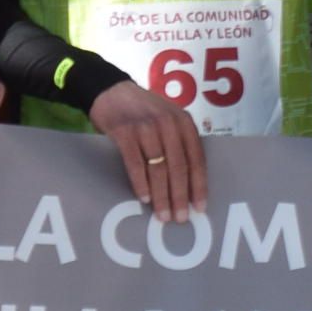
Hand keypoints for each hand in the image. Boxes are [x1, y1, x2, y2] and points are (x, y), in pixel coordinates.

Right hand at [89, 81, 204, 222]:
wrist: (111, 91)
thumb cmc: (144, 112)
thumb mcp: (168, 119)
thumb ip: (179, 143)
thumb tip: (187, 185)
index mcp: (184, 122)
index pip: (196, 158)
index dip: (199, 186)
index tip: (200, 208)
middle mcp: (168, 123)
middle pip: (178, 167)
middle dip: (180, 196)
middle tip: (180, 218)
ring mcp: (146, 126)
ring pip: (158, 168)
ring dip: (161, 195)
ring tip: (162, 215)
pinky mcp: (125, 131)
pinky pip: (135, 163)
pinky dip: (141, 183)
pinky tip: (144, 198)